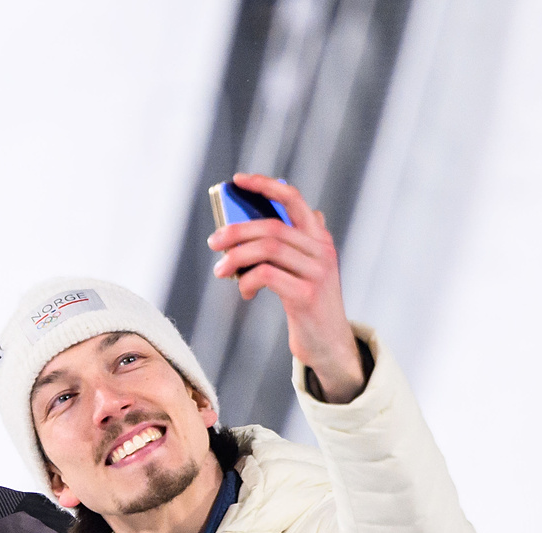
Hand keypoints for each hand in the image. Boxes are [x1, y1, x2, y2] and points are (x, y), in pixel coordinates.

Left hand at [208, 172, 364, 402]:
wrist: (328, 343)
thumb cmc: (307, 303)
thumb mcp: (302, 268)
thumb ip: (288, 244)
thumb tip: (258, 222)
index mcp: (319, 237)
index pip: (294, 199)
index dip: (265, 185)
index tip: (238, 180)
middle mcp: (322, 249)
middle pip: (272, 226)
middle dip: (236, 231)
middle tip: (213, 243)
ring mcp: (317, 271)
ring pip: (268, 249)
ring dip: (235, 258)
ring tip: (220, 271)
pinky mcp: (307, 294)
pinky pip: (267, 276)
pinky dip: (247, 281)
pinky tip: (245, 292)